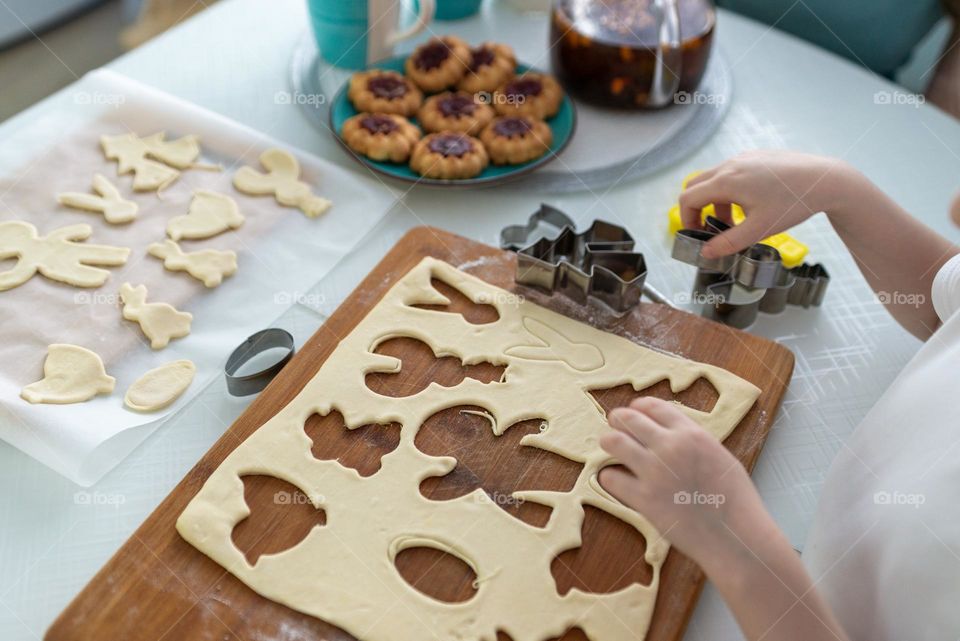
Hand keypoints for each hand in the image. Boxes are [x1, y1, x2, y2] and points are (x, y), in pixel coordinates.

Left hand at [598, 398, 769, 570]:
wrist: (735, 536)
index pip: (653, 406)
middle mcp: (670, 447)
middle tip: (615, 427)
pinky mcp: (643, 499)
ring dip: (608, 442)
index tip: (633, 412)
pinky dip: (609, 476)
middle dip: (617, 420)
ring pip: (613, 442)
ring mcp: (654, 472)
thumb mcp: (719, 455)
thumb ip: (692, 441)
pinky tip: (616, 480)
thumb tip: (669, 433)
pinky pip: (609, 477)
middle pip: (628, 419)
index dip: (638, 407)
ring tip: (609, 447)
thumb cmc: (734, 499)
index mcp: (691, 434)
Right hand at [679, 150, 858, 258]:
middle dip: (696, 209)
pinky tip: (750, 205)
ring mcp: (743, 157)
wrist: (825, 180)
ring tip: (734, 222)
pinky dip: (729, 191)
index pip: (687, 198)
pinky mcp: (756, 156)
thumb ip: (728, 243)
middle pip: (695, 185)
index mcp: (726, 181)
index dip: (686, 219)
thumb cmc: (793, 203)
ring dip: (715, 201)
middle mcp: (730, 164)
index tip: (697, 235)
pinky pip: (731, 172)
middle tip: (708, 228)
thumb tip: (705, 253)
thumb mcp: (758, 230)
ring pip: (713, 179)